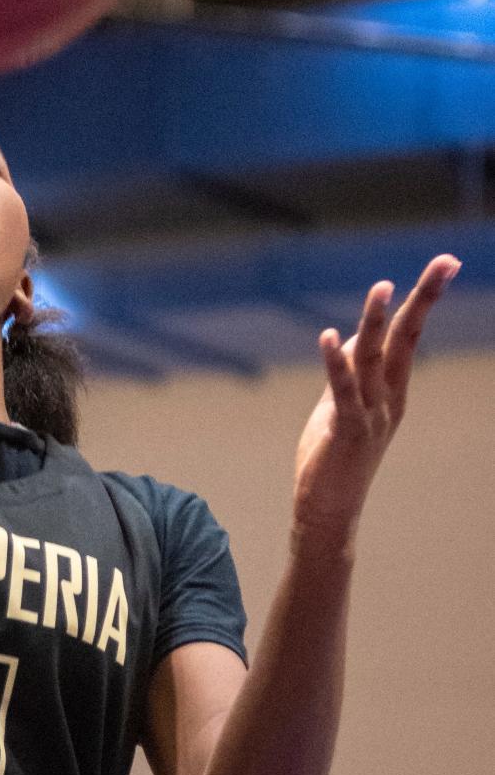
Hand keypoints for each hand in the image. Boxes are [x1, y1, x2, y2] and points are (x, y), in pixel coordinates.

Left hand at [291, 254, 460, 549]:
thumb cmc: (332, 459)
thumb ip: (346, 373)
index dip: (423, 299)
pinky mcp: (348, 431)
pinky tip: (328, 337)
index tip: (443, 264)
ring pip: (375, 359)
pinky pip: (343, 391)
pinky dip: (335, 363)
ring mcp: (372, 415)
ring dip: (377, 321)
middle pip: (408, 339)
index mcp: (392, 391)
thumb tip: (351, 338)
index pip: (410, 336)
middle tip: (445, 263)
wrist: (327, 512)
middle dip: (425, 299)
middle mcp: (389, 399)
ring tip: (383, 286)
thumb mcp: (340, 407)